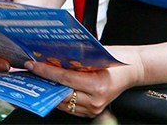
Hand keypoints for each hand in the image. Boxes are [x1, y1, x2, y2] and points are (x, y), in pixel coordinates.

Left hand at [24, 48, 144, 119]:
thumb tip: (51, 56)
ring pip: (64, 103)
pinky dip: (61, 97)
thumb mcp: (95, 55)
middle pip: (61, 94)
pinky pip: (71, 107)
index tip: (32, 65)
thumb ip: (75, 59)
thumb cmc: (117, 58)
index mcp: (97, 85)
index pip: (64, 78)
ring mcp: (95, 108)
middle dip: (44, 83)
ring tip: (39, 79)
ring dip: (51, 91)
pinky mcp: (94, 111)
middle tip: (31, 72)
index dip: (45, 71)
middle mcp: (96, 100)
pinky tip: (53, 87)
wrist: (134, 68)